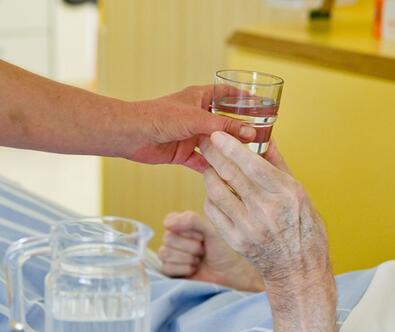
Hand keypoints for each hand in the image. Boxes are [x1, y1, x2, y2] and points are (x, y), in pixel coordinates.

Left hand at [125, 86, 255, 171]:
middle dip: (240, 130)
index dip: (244, 98)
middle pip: (224, 122)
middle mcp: (196, 116)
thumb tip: (250, 133)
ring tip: (249, 159)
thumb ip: (224, 126)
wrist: (131, 135)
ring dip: (228, 151)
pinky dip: (212, 168)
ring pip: (215, 144)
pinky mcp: (182, 153)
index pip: (227, 94)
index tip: (263, 105)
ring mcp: (190, 135)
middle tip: (262, 138)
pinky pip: (202, 161)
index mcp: (200, 98)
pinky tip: (228, 175)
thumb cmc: (160, 117)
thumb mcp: (198, 119)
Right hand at [159, 211, 264, 291]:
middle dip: (190, 247)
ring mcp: (171, 255)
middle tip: (203, 251)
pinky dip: (183, 269)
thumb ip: (192, 220)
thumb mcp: (211, 230)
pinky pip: (166, 267)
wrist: (230, 274)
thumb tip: (167, 223)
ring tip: (199, 261)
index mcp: (183, 225)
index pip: (170, 221)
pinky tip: (193, 270)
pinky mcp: (170, 271)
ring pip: (165, 253)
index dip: (186, 230)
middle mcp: (175, 239)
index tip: (201, 236)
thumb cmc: (224, 250)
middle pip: (168, 238)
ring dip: (187, 259)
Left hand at [198, 132, 330, 288]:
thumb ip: (279, 164)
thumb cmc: (304, 228)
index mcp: (287, 194)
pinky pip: (213, 212)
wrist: (298, 269)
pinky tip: (214, 189)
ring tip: (210, 165)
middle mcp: (266, 210)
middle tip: (205, 141)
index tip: (218, 134)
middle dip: (213, 154)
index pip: (252, 165)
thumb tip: (266, 137)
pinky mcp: (235, 241)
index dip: (231, 147)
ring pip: (217, 192)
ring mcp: (249, 227)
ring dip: (209, 174)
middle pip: (230, 175)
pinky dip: (210, 196)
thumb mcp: (300, 193)